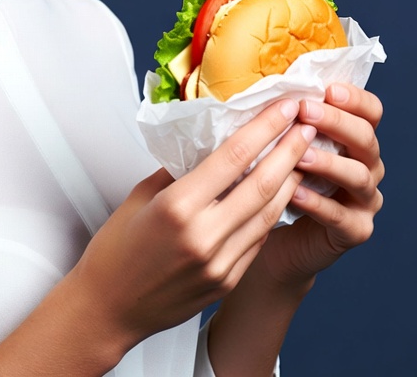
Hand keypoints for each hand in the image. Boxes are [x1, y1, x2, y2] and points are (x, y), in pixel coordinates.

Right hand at [72, 98, 316, 348]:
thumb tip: (208, 146)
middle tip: (308, 125)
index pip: (233, 158)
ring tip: (303, 154)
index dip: (264, 128)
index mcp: (177, 207)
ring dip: (289, 181)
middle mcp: (204, 236)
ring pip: (268, 214)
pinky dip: (272, 212)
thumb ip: (178, 171)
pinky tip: (280, 193)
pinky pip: (258, 239)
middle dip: (290, 151)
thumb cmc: (115, 249)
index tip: (284, 107)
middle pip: (261, 184)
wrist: (108, 309)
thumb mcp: (139, 197)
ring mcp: (220, 263)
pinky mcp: (227, 281)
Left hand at [254, 82, 384, 288]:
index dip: (355, 98)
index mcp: (354, 139)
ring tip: (300, 156)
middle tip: (307, 112)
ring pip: (360, 176)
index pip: (370, 112)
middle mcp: (367, 166)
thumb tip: (268, 86)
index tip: (328, 89)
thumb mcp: (280, 143)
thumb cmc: (275, 178)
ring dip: (329, 162)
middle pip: (367, 139)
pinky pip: (342, 217)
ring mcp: (365, 200)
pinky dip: (319, 203)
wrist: (275, 234)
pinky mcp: (355, 231)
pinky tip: (296, 193)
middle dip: (337, 123)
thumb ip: (286, 118)